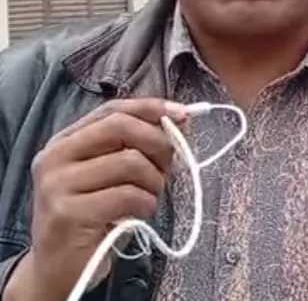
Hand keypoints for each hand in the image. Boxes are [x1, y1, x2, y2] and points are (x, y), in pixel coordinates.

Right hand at [3, 99, 186, 300]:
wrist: (59, 268)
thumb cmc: (94, 216)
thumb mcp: (112, 175)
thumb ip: (136, 145)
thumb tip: (179, 119)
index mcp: (64, 142)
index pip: (113, 110)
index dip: (152, 108)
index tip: (184, 115)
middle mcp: (55, 158)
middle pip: (121, 127)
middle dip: (158, 143)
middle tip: (167, 167)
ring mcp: (58, 185)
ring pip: (130, 162)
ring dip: (154, 181)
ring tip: (148, 196)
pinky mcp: (69, 213)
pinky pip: (128, 195)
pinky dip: (146, 204)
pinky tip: (138, 214)